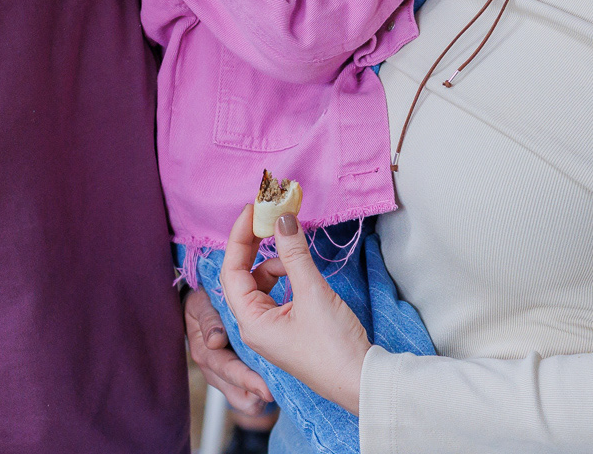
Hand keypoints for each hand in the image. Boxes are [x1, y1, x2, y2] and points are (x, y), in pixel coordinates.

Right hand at [184, 288, 273, 413]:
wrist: (201, 308)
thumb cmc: (202, 304)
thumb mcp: (200, 306)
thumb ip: (208, 321)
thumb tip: (215, 341)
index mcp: (205, 353)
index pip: (227, 371)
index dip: (247, 381)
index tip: (266, 390)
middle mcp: (214, 371)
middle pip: (238, 396)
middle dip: (258, 396)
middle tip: (279, 395)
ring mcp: (224, 379)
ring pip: (245, 402)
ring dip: (260, 398)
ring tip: (279, 390)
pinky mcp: (235, 381)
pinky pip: (249, 399)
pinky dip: (261, 395)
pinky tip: (274, 384)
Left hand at [219, 204, 370, 414]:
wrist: (360, 381)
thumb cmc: (333, 346)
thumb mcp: (313, 293)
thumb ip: (294, 253)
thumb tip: (282, 219)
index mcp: (251, 322)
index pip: (232, 270)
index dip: (239, 237)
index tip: (252, 211)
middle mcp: (255, 326)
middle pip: (243, 275)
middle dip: (255, 246)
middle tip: (269, 218)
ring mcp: (271, 329)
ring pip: (262, 283)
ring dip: (276, 262)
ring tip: (297, 252)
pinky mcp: (289, 328)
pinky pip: (278, 293)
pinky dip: (288, 276)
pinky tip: (304, 273)